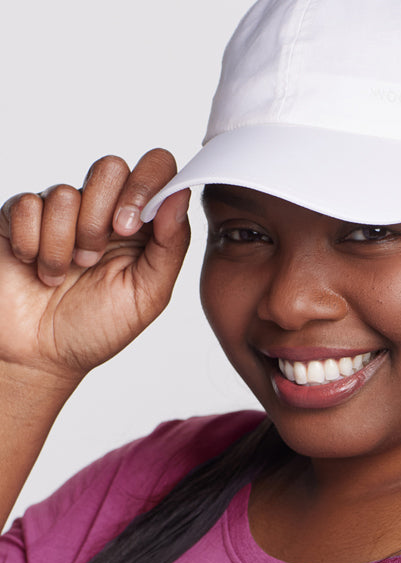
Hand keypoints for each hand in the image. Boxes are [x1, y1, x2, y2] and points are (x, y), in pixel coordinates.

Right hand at [0, 149, 190, 387]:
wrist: (41, 356)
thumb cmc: (95, 329)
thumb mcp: (148, 296)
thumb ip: (171, 246)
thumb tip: (180, 195)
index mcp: (142, 226)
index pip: (156, 168)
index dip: (145, 186)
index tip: (128, 228)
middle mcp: (102, 211)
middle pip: (110, 168)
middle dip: (100, 219)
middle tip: (91, 260)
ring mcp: (60, 212)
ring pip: (65, 193)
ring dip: (63, 245)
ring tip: (61, 276)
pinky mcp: (20, 217)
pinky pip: (27, 205)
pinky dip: (32, 245)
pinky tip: (34, 267)